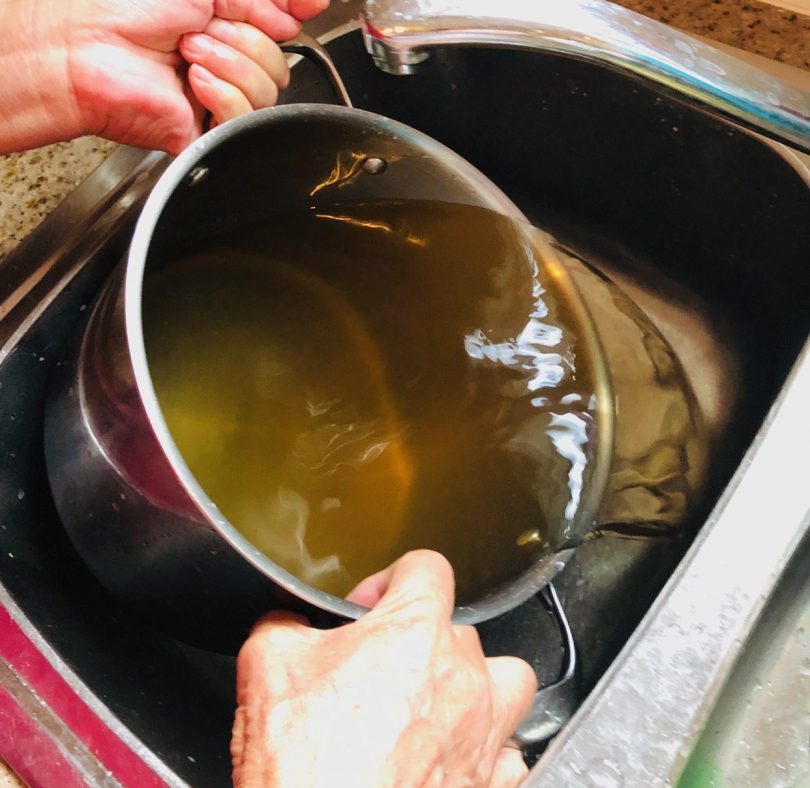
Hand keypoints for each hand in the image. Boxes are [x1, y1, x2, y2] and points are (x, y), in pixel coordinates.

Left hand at [0, 0, 327, 154]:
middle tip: (200, 32)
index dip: (285, 19)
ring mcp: (221, 102)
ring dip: (229, 66)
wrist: (88, 47)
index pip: (284, 31)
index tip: (283, 10)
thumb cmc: (127, 7)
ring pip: (270, 94)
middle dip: (245, 41)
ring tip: (189, 55)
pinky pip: (247, 119)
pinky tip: (193, 83)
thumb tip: (316, 2)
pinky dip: (223, 95)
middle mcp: (228, 66)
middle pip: (282, 65)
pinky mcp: (212, 133)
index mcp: (228, 28)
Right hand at [231, 550, 536, 786]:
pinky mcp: (490, 783)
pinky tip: (448, 754)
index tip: (367, 609)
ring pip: (508, 680)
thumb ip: (285, 623)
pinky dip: (484, 746)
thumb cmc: (304, 767)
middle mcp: (461, 677)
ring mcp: (484, 732)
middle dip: (419, 639)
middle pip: (460, 627)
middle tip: (381, 666)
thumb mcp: (266, 665)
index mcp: (414, 633)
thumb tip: (288, 620)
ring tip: (439, 700)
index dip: (389, 580)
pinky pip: (508, 751)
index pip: (426, 566)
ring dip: (478, 683)